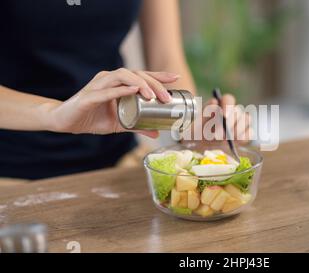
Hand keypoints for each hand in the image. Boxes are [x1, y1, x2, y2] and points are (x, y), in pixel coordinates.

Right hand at [47, 68, 178, 137]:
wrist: (65, 122)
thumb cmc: (92, 118)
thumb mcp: (120, 124)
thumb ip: (138, 126)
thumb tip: (157, 133)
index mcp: (118, 84)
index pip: (142, 76)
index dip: (159, 76)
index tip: (175, 78)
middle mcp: (110, 79)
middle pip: (136, 74)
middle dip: (154, 83)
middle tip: (167, 97)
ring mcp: (99, 85)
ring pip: (123, 77)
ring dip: (139, 84)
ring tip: (152, 95)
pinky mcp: (89, 96)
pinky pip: (106, 91)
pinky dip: (120, 90)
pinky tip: (133, 90)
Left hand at [194, 94, 251, 143]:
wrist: (201, 143)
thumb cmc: (200, 129)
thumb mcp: (199, 121)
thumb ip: (206, 112)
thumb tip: (214, 102)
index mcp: (222, 104)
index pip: (228, 99)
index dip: (228, 106)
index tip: (223, 116)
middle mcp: (233, 110)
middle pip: (238, 111)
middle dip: (230, 122)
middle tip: (222, 133)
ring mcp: (241, 121)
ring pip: (246, 119)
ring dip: (236, 130)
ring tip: (226, 139)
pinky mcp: (245, 132)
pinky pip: (250, 132)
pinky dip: (243, 137)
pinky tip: (234, 142)